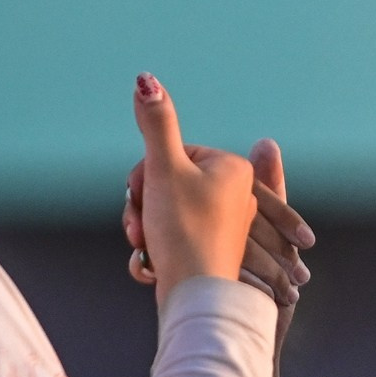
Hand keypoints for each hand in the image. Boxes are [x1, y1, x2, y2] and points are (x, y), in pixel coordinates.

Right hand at [123, 74, 256, 304]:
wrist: (195, 297)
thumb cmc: (184, 230)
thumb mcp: (164, 168)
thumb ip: (156, 123)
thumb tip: (146, 80)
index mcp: (233, 168)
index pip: (172, 155)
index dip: (147, 175)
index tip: (141, 195)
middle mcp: (236, 195)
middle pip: (168, 184)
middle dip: (143, 205)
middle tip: (139, 226)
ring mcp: (226, 226)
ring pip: (166, 213)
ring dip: (145, 228)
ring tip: (144, 246)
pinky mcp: (212, 252)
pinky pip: (173, 239)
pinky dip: (156, 249)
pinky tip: (152, 263)